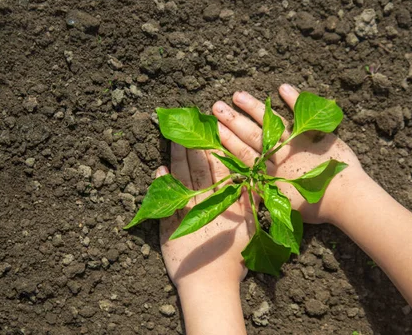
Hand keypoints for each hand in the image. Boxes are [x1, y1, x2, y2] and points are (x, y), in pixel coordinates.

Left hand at [159, 143, 253, 289]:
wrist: (210, 285)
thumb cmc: (234, 260)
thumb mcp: (250, 228)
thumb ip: (251, 201)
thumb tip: (249, 176)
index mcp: (224, 203)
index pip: (217, 170)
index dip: (212, 149)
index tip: (208, 130)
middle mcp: (203, 204)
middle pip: (197, 170)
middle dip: (191, 146)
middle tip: (185, 126)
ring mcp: (184, 214)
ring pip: (181, 180)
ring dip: (177, 158)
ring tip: (173, 139)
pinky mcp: (169, 227)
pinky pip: (164, 201)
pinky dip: (162, 184)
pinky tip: (160, 169)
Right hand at [212, 84, 367, 223]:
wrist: (345, 199)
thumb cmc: (318, 208)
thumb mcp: (286, 207)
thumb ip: (268, 196)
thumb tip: (250, 189)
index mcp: (272, 174)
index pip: (245, 154)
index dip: (229, 141)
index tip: (214, 129)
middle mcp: (281, 156)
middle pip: (252, 135)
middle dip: (233, 121)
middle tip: (216, 106)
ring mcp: (297, 143)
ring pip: (270, 123)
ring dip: (253, 108)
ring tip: (236, 95)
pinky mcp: (316, 135)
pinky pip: (303, 115)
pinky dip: (293, 100)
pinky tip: (281, 88)